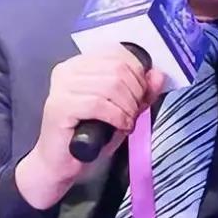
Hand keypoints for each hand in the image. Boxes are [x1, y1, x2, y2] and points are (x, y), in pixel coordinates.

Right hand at [15, 49, 164, 209]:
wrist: (60, 164)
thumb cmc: (90, 135)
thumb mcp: (123, 110)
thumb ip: (141, 92)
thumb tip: (158, 75)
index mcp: (80, 64)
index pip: (117, 53)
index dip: (138, 72)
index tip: (142, 93)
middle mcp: (68, 70)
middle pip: (117, 68)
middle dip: (136, 91)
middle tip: (135, 111)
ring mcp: (61, 87)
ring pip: (110, 85)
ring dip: (128, 106)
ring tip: (128, 121)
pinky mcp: (59, 106)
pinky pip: (99, 104)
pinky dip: (118, 116)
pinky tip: (121, 126)